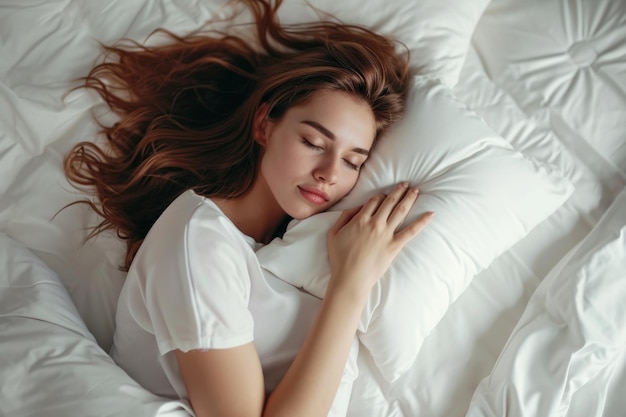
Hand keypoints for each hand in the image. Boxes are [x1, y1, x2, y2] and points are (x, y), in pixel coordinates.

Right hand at [326, 182, 431, 297]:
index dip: (380, 196)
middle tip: (406, 184)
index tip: (384, 194)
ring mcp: (386, 234)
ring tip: (415, 190)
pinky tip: (431, 214)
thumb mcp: (333, 233)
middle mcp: (375, 223)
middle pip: (389, 202)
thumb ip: (344, 216)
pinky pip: (411, 231)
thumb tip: (357, 207)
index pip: (373, 201)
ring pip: (401, 210)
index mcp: (360, 219)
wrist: (350, 278)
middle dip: (398, 191)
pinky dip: (422, 222)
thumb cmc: (339, 258)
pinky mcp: (394, 246)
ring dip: (409, 198)